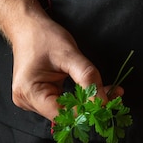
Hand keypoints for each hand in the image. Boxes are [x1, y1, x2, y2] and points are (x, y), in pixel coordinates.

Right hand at [0, 0, 121, 121]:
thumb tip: (104, 102)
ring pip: (66, 111)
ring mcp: (31, 101)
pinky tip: (95, 90)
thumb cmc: (44, 37)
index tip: (109, 104)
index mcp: (29, 92)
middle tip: (115, 95)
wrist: (27, 27)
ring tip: (110, 91)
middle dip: (90, 106)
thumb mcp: (69, 54)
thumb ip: (87, 78)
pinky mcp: (39, 98)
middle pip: (65, 115)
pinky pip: (63, 104)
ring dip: (88, 102)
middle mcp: (27, 101)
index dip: (86, 113)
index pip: (62, 115)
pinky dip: (80, 98)